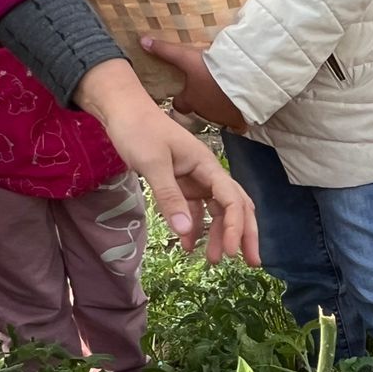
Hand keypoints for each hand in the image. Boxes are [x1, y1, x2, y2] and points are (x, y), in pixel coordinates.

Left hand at [73, 59, 258, 264]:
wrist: (120, 108)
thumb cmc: (137, 129)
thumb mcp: (152, 163)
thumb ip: (169, 197)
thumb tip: (185, 232)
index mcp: (207, 166)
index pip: (232, 200)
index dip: (235, 227)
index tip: (229, 252)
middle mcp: (208, 174)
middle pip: (236, 206)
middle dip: (244, 234)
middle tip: (251, 262)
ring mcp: (196, 179)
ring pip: (217, 211)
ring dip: (219, 234)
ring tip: (213, 260)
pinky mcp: (182, 184)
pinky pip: (196, 209)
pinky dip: (195, 227)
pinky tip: (189, 245)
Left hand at [141, 37, 248, 132]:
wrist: (243, 82)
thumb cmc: (211, 72)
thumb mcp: (187, 57)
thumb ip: (166, 51)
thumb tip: (141, 41)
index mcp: (190, 100)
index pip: (179, 105)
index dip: (180, 99)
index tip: (182, 93)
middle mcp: (203, 112)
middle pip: (198, 109)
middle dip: (201, 102)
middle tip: (207, 90)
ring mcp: (222, 118)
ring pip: (217, 115)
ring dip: (218, 107)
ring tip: (224, 95)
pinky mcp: (239, 121)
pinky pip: (237, 125)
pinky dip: (237, 119)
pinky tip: (241, 111)